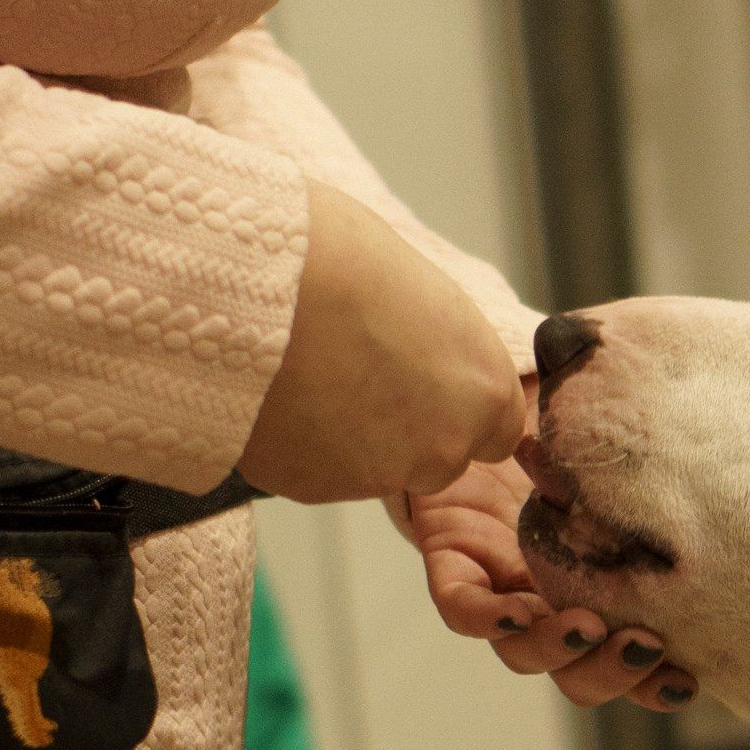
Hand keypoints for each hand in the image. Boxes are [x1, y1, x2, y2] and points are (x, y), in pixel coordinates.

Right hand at [241, 184, 527, 503]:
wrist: (250, 288)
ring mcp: (379, 476)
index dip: (461, 404)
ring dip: (355, 436)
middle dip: (409, 426)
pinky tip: (282, 394)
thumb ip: (441, 339)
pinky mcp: (317, 490)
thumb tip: (429, 345)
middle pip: (440, 455)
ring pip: (378, 467)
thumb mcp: (421, 287)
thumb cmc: (337, 259)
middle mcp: (443, 447)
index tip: (428, 380)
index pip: (499, 427)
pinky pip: (319, 471)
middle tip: (362, 371)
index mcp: (483, 389)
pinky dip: (305, 443)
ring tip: (313, 375)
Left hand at [402, 445, 696, 711]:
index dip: (652, 682)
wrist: (472, 409)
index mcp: (595, 590)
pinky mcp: (451, 562)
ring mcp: (499, 588)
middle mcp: (548, 602)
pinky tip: (514, 611)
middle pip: (576, 670)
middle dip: (614, 672)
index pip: (624, 656)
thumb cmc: (559, 431)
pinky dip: (485, 615)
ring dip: (558, 647)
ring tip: (589, 629)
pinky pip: (461, 607)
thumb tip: (713, 460)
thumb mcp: (615, 450)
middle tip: (648, 648)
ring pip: (522, 650)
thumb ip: (652, 465)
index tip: (690, 681)